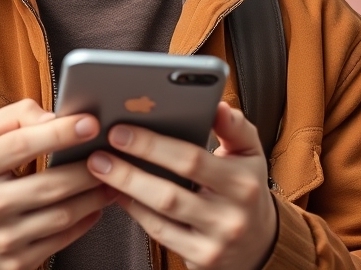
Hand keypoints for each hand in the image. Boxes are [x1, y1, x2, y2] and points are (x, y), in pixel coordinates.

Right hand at [0, 98, 116, 269]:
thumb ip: (17, 116)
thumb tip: (54, 118)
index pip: (23, 145)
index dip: (61, 133)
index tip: (91, 123)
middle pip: (51, 185)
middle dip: (89, 169)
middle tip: (111, 156)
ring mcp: (1, 238)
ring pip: (62, 215)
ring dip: (94, 196)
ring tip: (111, 180)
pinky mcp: (14, 262)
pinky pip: (61, 241)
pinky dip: (84, 222)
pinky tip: (94, 206)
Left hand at [86, 102, 276, 269]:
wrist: (259, 244)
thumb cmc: (246, 190)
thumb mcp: (251, 155)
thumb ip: (235, 128)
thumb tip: (218, 106)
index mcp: (243, 182)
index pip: (193, 159)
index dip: (154, 144)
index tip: (123, 127)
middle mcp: (230, 215)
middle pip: (171, 190)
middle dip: (131, 166)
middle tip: (102, 147)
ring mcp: (214, 241)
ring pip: (161, 212)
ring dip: (126, 187)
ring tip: (101, 166)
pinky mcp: (199, 258)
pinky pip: (159, 232)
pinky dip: (135, 210)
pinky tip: (118, 192)